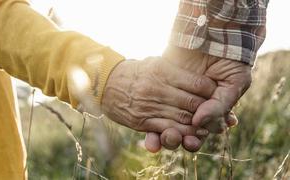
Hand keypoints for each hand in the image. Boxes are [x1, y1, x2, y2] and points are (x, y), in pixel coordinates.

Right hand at [102, 57, 216, 136]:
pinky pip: (167, 129)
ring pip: (182, 119)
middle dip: (208, 110)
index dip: (211, 90)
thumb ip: (174, 67)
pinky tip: (192, 134)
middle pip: (192, 103)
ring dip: (199, 125)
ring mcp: (149, 106)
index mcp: (162, 71)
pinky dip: (182, 133)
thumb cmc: (135, 71)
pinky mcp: (142, 120)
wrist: (106, 83)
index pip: (197, 83)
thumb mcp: (153, 62)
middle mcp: (157, 88)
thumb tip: (198, 73)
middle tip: (218, 112)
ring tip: (209, 125)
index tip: (216, 92)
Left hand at [145, 47, 250, 151]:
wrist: (216, 34)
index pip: (199, 133)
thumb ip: (220, 105)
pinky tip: (151, 133)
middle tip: (180, 140)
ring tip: (167, 135)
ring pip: (166, 124)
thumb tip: (199, 122)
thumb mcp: (233, 83)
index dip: (195, 140)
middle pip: (181, 132)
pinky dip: (150, 123)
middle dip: (179, 139)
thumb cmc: (230, 61)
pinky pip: (153, 108)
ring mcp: (175, 98)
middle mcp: (190, 108)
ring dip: (166, 135)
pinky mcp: (162, 86)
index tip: (192, 142)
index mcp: (207, 111)